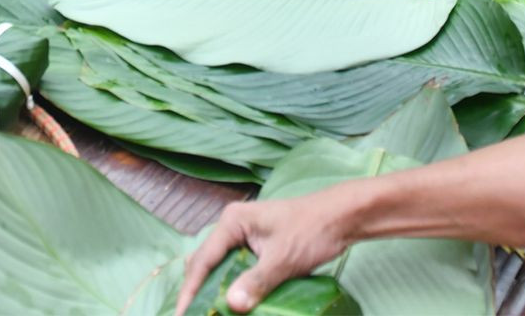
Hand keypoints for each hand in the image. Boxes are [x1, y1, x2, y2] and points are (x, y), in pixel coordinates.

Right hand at [176, 195, 352, 315]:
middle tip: (193, 314)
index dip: (190, 289)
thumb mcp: (282, 260)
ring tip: (207, 310)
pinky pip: (236, 267)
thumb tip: (231, 305)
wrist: (342, 218)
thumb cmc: (312, 231)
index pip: (203, 260)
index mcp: (233, 222)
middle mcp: (233, 226)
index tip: (182, 313)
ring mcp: (245, 235)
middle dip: (198, 290)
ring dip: (216, 289)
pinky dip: (233, 285)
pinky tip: (233, 302)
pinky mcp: (258, 245)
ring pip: (221, 266)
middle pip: (206, 262)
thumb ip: (256, 283)